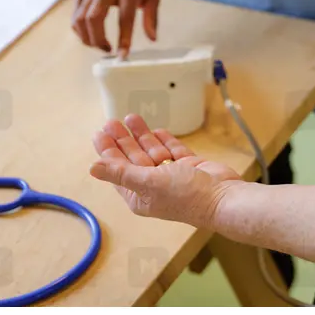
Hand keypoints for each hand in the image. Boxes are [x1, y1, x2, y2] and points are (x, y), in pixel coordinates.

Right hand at [72, 0, 158, 56]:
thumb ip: (151, 16)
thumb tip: (152, 38)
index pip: (125, 16)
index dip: (124, 37)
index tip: (123, 54)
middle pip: (95, 18)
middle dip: (99, 40)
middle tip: (108, 50)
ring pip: (81, 19)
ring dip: (88, 38)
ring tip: (99, 45)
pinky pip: (74, 17)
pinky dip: (79, 32)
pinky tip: (89, 37)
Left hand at [90, 115, 240, 227]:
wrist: (222, 197)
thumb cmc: (184, 195)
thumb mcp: (147, 183)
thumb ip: (120, 173)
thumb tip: (92, 168)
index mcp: (139, 196)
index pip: (118, 170)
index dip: (108, 151)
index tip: (100, 133)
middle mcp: (154, 186)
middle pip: (133, 159)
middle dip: (124, 140)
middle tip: (113, 122)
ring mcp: (172, 175)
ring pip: (152, 151)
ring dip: (143, 136)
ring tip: (133, 117)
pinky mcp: (189, 166)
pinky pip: (172, 150)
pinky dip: (164, 140)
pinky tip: (155, 130)